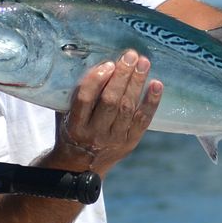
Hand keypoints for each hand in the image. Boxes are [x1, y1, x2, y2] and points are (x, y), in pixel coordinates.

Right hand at [54, 49, 161, 173]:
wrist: (80, 167)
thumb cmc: (71, 131)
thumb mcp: (65, 114)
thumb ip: (74, 94)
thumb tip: (93, 62)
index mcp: (75, 125)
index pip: (85, 99)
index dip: (96, 80)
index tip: (108, 64)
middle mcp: (94, 134)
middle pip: (110, 102)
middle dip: (122, 77)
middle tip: (130, 55)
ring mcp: (114, 139)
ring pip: (127, 108)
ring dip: (137, 83)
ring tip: (143, 63)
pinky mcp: (130, 143)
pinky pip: (143, 121)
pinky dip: (151, 102)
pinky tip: (157, 85)